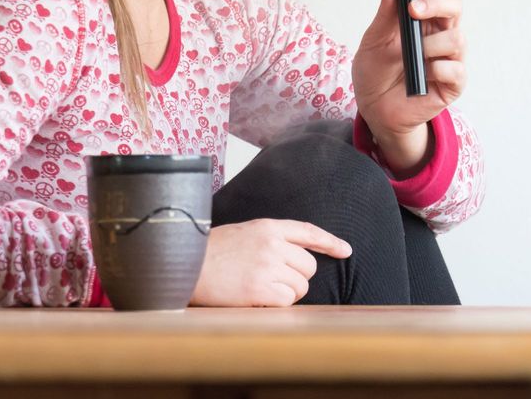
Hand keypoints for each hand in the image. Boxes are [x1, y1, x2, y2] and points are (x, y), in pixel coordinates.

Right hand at [188, 218, 351, 306]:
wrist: (184, 265)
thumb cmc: (212, 252)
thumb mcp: (245, 233)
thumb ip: (272, 239)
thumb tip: (298, 256)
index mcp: (269, 227)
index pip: (309, 232)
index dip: (330, 242)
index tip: (346, 251)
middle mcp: (273, 244)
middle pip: (309, 267)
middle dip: (295, 277)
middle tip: (270, 279)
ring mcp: (267, 266)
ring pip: (300, 286)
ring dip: (286, 292)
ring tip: (259, 287)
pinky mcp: (260, 289)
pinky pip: (287, 301)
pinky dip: (276, 304)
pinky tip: (255, 297)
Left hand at [351, 0, 467, 136]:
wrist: (375, 110)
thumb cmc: (376, 72)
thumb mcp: (373, 41)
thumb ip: (385, 14)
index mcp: (423, 20)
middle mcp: (440, 35)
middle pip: (454, 7)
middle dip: (436, 3)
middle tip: (413, 8)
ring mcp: (448, 59)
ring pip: (457, 39)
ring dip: (431, 44)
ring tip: (411, 55)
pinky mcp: (452, 84)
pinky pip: (456, 70)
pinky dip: (438, 69)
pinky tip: (422, 74)